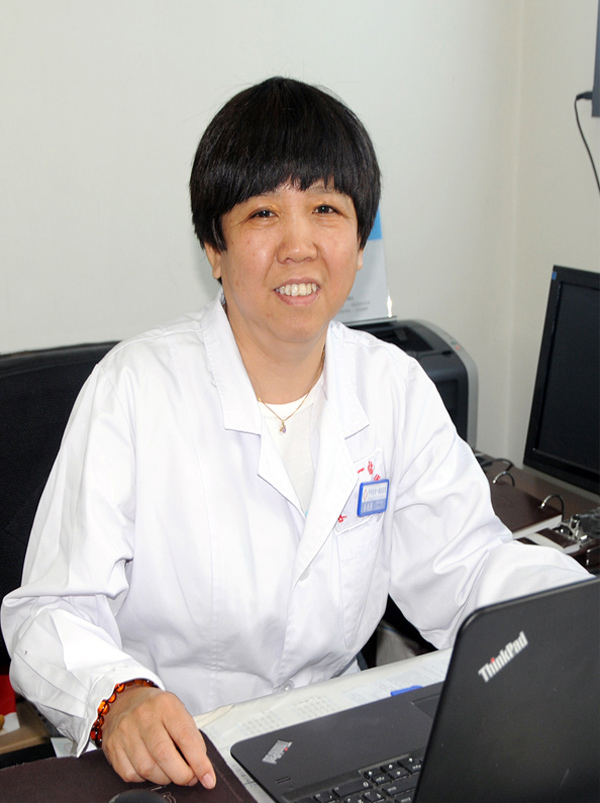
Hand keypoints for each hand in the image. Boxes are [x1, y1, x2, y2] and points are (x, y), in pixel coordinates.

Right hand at [101, 685, 215, 787]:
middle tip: (189, 778)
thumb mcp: (178, 712)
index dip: (199, 762)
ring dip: (164, 778)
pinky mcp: (112, 746)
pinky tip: (151, 768)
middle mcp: (143, 716)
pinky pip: (131, 775)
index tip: (208, 778)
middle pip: (164, 755)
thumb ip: (191, 738)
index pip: (185, 736)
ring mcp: (125, 731)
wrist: (125, 700)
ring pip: (147, 769)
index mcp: (166, 705)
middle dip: (181, 775)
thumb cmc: (156, 709)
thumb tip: (201, 768)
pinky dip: (144, 778)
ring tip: (171, 772)